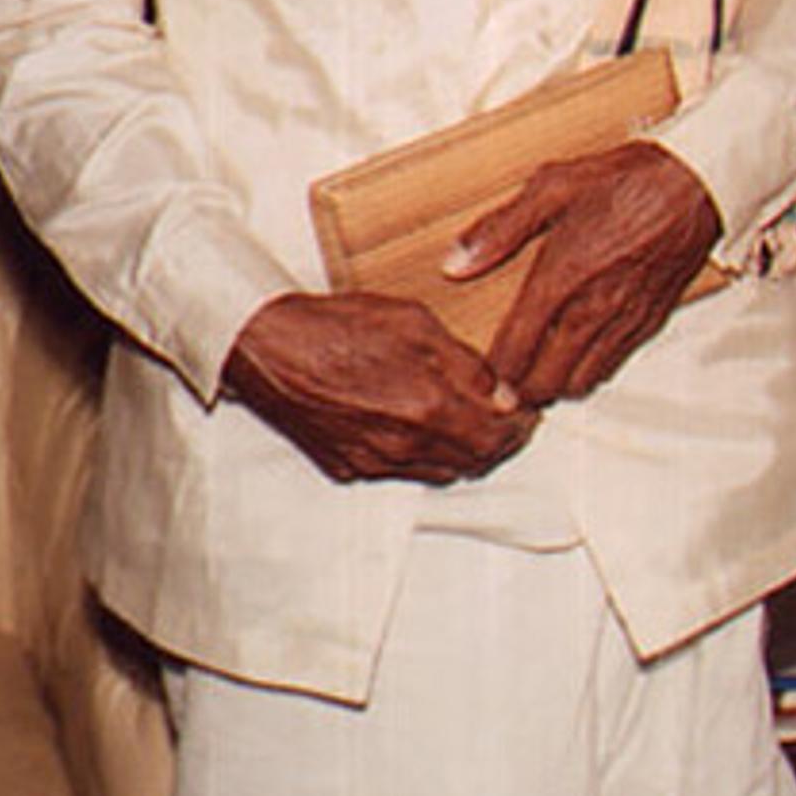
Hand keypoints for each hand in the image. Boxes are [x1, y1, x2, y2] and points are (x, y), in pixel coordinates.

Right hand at [219, 291, 527, 483]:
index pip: (498, 438)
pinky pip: (401, 471)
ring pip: (440, 472)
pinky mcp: (347, 467)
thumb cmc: (338, 326)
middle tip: (506, 416)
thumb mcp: (416, 323)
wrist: (267, 349)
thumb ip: (466, 364)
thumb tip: (502, 392)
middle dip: (498, 442)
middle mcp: (404, 446)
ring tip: (468, 420)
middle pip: (474, 462)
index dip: (521, 426)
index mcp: (428, 409)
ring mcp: (373, 462)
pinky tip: (420, 426)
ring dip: (463, 451)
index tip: (528, 410)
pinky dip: (423, 455)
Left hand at [454, 141, 723, 408]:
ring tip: (537, 376)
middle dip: (520, 391)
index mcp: (562, 277)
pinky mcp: (650, 323)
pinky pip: (612, 367)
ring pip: (580, 383)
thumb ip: (500, 229)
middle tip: (504, 385)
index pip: (515, 351)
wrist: (696, 183)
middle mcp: (592, 309)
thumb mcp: (553, 187)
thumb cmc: (627, 179)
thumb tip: (455, 263)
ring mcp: (624, 321)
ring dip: (555, 387)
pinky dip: (588, 373)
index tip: (482, 377)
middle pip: (546, 382)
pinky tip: (577, 358)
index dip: (493, 375)